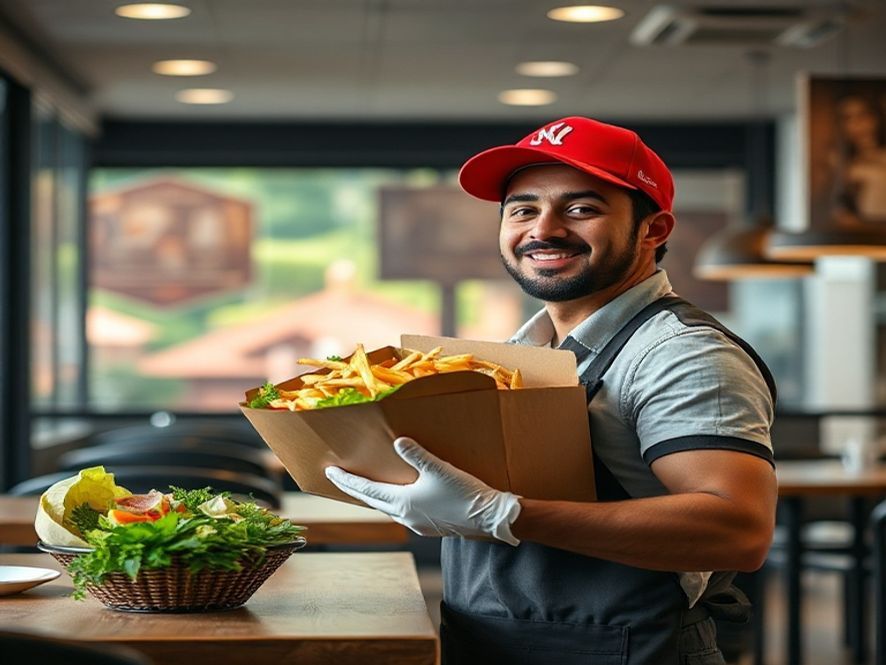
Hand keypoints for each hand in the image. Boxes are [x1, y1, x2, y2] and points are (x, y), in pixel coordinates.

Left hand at [325, 437, 521, 544]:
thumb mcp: (440, 469)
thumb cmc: (465, 493)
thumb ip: (417, 454)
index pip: (365, 491)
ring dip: (374, 496)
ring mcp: (417, 524)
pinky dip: (392, 502)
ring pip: (387, 508)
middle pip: (371, 501)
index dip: (346, 480)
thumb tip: (397, 441)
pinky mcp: (430, 527)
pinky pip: (402, 512)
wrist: (490, 518)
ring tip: (366, 485)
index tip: (330, 472)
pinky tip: (400, 495)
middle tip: (338, 477)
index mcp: (402, 502)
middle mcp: (405, 516)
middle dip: (354, 489)